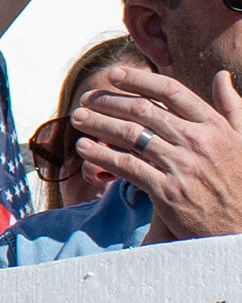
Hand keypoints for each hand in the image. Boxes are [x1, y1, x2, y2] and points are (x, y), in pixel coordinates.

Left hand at [75, 68, 241, 241]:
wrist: (240, 228)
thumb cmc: (240, 182)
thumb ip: (232, 108)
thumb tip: (220, 76)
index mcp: (214, 127)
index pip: (171, 92)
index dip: (139, 80)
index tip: (114, 74)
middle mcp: (198, 142)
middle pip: (143, 110)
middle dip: (109, 100)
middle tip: (87, 97)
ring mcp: (182, 166)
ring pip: (130, 134)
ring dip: (98, 123)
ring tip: (78, 117)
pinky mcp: (167, 191)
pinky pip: (127, 166)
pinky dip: (102, 154)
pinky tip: (84, 147)